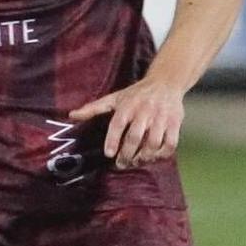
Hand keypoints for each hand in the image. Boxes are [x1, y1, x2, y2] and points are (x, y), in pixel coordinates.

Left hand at [68, 76, 185, 167]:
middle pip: (135, 137)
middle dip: (127, 154)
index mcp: (128, 105)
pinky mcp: (175, 123)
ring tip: (136, 162)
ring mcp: (161, 117)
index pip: (118, 124)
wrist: (166, 82)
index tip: (109, 154)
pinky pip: (170, 144)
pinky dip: (162, 155)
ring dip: (144, 157)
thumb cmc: (136, 94)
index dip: (113, 140)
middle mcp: (145, 111)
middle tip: (121, 163)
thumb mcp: (114, 97)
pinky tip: (153, 158)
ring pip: (153, 143)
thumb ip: (93, 108)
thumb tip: (71, 115)